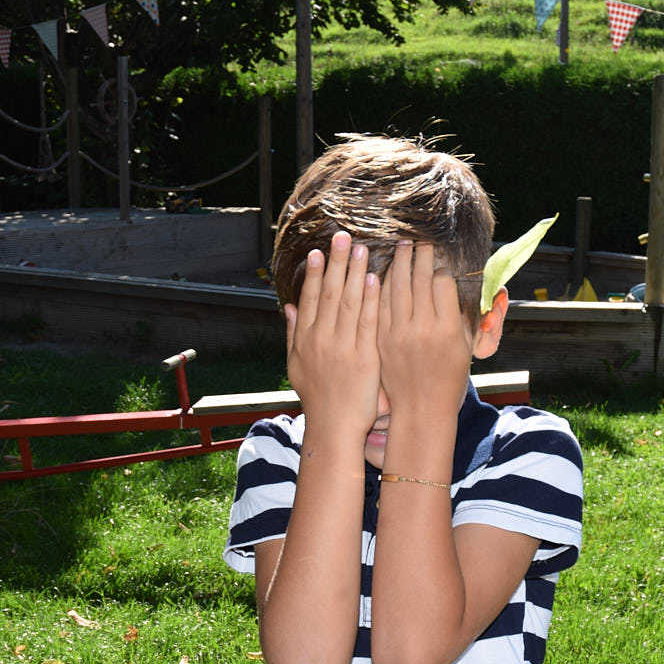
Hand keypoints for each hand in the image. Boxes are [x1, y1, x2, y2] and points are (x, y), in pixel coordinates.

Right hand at [285, 231, 380, 441]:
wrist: (333, 427)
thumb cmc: (318, 398)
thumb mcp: (296, 365)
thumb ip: (293, 333)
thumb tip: (289, 306)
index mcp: (305, 340)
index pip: (309, 299)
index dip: (314, 274)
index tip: (319, 251)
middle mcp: (321, 339)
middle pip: (328, 294)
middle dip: (335, 263)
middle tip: (340, 236)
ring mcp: (342, 347)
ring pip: (347, 302)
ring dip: (354, 273)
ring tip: (359, 248)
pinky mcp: (363, 356)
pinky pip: (366, 322)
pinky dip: (370, 299)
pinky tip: (374, 278)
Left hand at [377, 241, 471, 418]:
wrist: (421, 410)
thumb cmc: (450, 378)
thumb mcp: (466, 345)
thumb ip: (466, 313)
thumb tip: (466, 284)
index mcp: (448, 329)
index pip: (442, 282)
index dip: (441, 266)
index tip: (439, 256)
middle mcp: (422, 328)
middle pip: (418, 279)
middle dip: (418, 254)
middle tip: (417, 236)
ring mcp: (398, 334)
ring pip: (395, 287)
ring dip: (397, 262)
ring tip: (400, 245)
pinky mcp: (380, 340)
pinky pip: (378, 305)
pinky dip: (379, 285)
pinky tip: (381, 271)